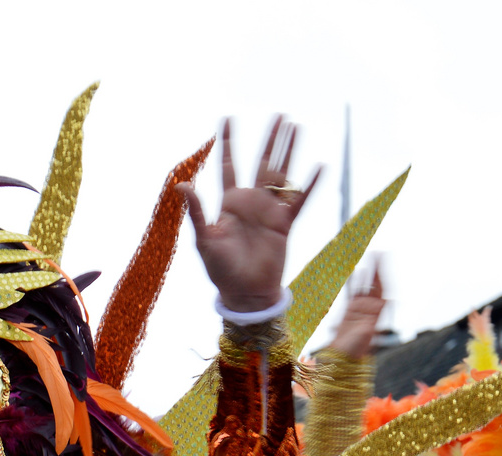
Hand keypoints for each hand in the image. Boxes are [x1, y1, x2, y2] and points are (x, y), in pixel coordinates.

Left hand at [180, 117, 320, 312]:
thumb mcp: (205, 240)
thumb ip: (196, 211)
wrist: (245, 295)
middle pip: (262, 163)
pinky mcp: (285, 224)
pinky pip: (300, 201)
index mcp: (230, 203)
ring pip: (282, 175)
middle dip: (269, 139)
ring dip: (289, 152)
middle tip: (279, 115)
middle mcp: (251, 202)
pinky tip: (320, 166)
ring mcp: (270, 211)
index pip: (228, 165)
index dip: (227, 142)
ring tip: (297, 128)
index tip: (227, 119)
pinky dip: (309, 185)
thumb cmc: (221, 270)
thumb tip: (181, 185)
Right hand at [325, 263, 385, 358]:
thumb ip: (365, 328)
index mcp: (377, 313)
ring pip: (365, 286)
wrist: (344, 357)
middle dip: (378, 269)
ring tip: (369, 257)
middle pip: (376, 284)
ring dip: (368, 272)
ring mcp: (360, 308)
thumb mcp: (362, 338)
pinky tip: (353, 270)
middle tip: (380, 253)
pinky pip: (352, 292)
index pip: (382, 290)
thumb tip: (368, 323)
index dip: (383, 275)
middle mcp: (370, 308)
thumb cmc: (354, 350)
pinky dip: (353, 282)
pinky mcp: (350, 310)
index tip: (384, 262)